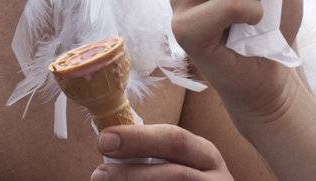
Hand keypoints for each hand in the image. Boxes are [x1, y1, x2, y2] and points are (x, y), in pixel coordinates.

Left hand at [90, 124, 233, 179]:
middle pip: (176, 174)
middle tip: (99, 174)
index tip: (104, 140)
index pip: (174, 139)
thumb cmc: (186, 180)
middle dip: (133, 173)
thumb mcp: (182, 162)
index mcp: (206, 156)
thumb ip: (154, 152)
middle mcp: (216, 180)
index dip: (138, 139)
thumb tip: (109, 144)